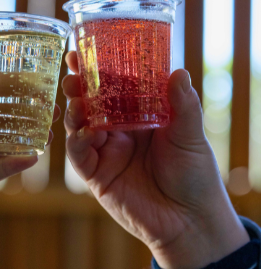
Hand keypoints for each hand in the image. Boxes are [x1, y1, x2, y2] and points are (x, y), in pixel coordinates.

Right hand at [62, 52, 248, 268]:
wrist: (191, 220)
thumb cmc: (195, 175)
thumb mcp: (191, 135)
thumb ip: (183, 106)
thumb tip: (179, 71)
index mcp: (142, 117)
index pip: (117, 86)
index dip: (103, 68)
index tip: (90, 48)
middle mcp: (121, 132)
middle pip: (93, 102)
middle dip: (80, 84)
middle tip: (73, 67)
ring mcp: (107, 153)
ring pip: (81, 125)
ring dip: (75, 108)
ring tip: (75, 94)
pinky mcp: (98, 177)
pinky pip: (80, 156)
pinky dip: (77, 141)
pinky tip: (81, 129)